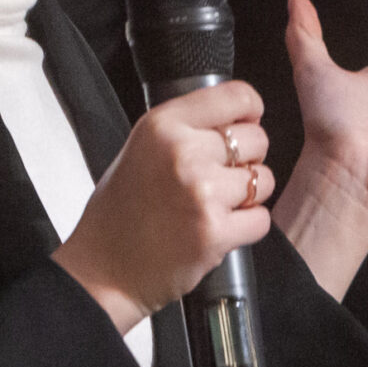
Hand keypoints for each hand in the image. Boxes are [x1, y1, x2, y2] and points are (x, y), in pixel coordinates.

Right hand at [53, 80, 272, 335]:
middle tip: (221, 178)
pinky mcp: (215, 232)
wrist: (104, 270)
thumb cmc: (121, 212)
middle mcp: (182, 152)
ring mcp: (201, 193)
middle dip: (248, 159)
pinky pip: (261, 219)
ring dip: (249, 196)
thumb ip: (185, 127)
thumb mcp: (141, 147)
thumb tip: (238, 117)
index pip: (237, 96)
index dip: (250, 112)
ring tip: (216, 206)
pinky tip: (219, 229)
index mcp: (162, 125)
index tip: (245, 125)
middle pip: (257, 139)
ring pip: (264, 180)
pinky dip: (247, 227)